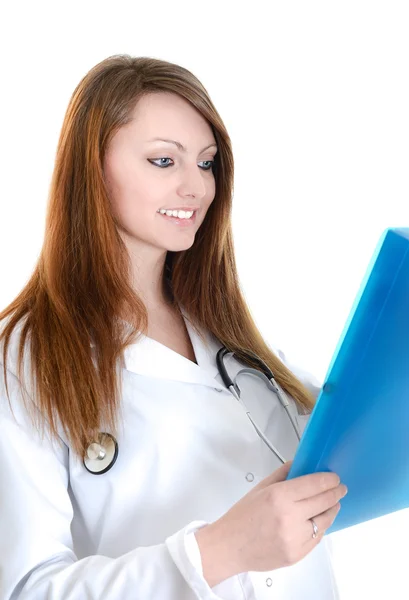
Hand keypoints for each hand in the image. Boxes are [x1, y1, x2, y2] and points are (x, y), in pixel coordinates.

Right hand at [196, 461, 346, 580]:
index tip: (335, 478)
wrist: (229, 546)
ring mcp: (294, 538)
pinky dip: (321, 528)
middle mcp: (289, 517)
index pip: (314, 484)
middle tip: (340, 489)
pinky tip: (319, 521)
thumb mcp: (260, 488)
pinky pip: (317, 539)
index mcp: (279, 496)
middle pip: (323, 501)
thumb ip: (282, 474)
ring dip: (332, 510)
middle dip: (336, 493)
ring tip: (333, 504)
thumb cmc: (241, 516)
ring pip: (325, 521)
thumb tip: (300, 464)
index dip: (329, 480)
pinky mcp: (297, 554)